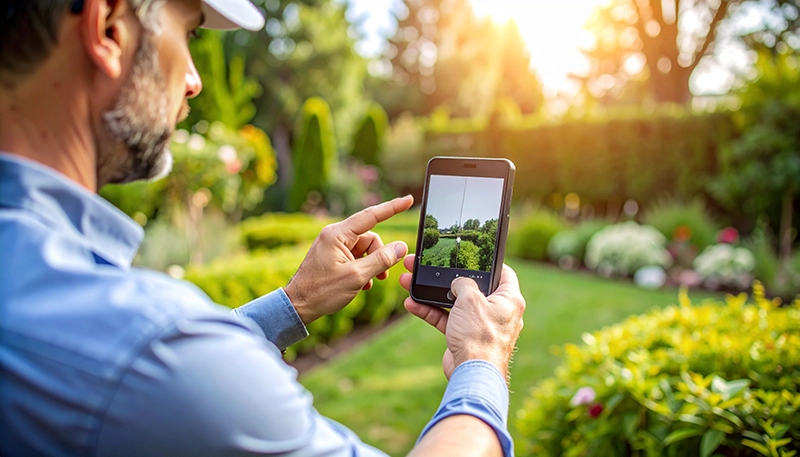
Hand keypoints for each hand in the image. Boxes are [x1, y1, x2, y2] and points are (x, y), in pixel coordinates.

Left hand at [285, 196, 413, 324]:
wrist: (298, 306)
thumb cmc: (322, 291)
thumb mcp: (356, 276)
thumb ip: (381, 260)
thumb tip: (401, 247)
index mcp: (337, 234)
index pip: (371, 216)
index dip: (392, 208)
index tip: (409, 200)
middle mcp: (334, 235)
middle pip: (369, 238)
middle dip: (379, 256)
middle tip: (382, 276)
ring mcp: (332, 246)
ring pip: (364, 249)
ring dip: (371, 265)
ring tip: (369, 283)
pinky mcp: (332, 256)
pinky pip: (355, 256)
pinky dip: (362, 268)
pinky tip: (361, 284)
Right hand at [399, 255, 524, 379]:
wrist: (471, 373)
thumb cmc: (480, 335)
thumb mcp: (471, 298)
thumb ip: (464, 283)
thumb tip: (458, 282)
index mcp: (509, 299)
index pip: (503, 273)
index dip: (488, 262)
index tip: (471, 254)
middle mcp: (497, 311)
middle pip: (472, 287)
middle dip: (448, 278)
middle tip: (428, 266)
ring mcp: (480, 325)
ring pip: (455, 303)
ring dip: (432, 294)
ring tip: (410, 282)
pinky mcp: (465, 337)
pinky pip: (447, 319)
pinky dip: (431, 312)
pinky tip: (412, 303)